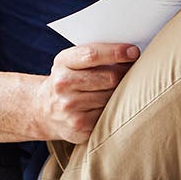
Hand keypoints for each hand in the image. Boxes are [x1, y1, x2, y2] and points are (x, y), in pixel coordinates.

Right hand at [25, 42, 139, 143]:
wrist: (44, 110)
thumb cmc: (68, 80)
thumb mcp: (71, 62)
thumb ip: (94, 55)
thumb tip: (131, 53)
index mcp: (62, 63)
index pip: (92, 55)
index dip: (117, 52)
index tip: (134, 52)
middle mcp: (62, 85)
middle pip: (108, 77)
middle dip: (126, 73)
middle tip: (136, 70)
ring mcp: (70, 108)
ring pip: (111, 97)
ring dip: (122, 92)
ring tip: (123, 89)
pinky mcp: (79, 127)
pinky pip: (109, 115)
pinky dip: (114, 109)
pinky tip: (112, 106)